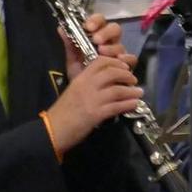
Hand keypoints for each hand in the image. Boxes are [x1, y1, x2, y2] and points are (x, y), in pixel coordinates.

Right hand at [46, 20, 140, 147]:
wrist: (52, 129)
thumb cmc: (63, 111)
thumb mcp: (74, 91)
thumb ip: (88, 84)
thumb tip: (107, 82)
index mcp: (80, 78)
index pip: (100, 62)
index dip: (115, 62)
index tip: (124, 67)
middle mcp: (87, 85)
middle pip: (112, 73)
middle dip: (127, 75)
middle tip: (133, 80)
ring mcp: (92, 99)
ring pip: (117, 90)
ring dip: (131, 91)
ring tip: (139, 93)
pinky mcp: (96, 114)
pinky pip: (116, 106)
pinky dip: (128, 104)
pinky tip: (134, 104)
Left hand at [59, 10, 128, 81]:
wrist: (86, 94)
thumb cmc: (81, 73)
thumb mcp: (73, 60)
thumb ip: (69, 44)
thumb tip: (61, 28)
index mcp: (96, 36)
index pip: (100, 21)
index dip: (96, 21)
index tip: (88, 26)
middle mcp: (109, 42)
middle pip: (114, 29)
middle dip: (106, 32)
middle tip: (97, 39)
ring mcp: (119, 53)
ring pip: (121, 44)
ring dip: (112, 47)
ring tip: (102, 52)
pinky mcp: (126, 65)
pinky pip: (131, 59)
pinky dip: (126, 58)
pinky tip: (118, 61)